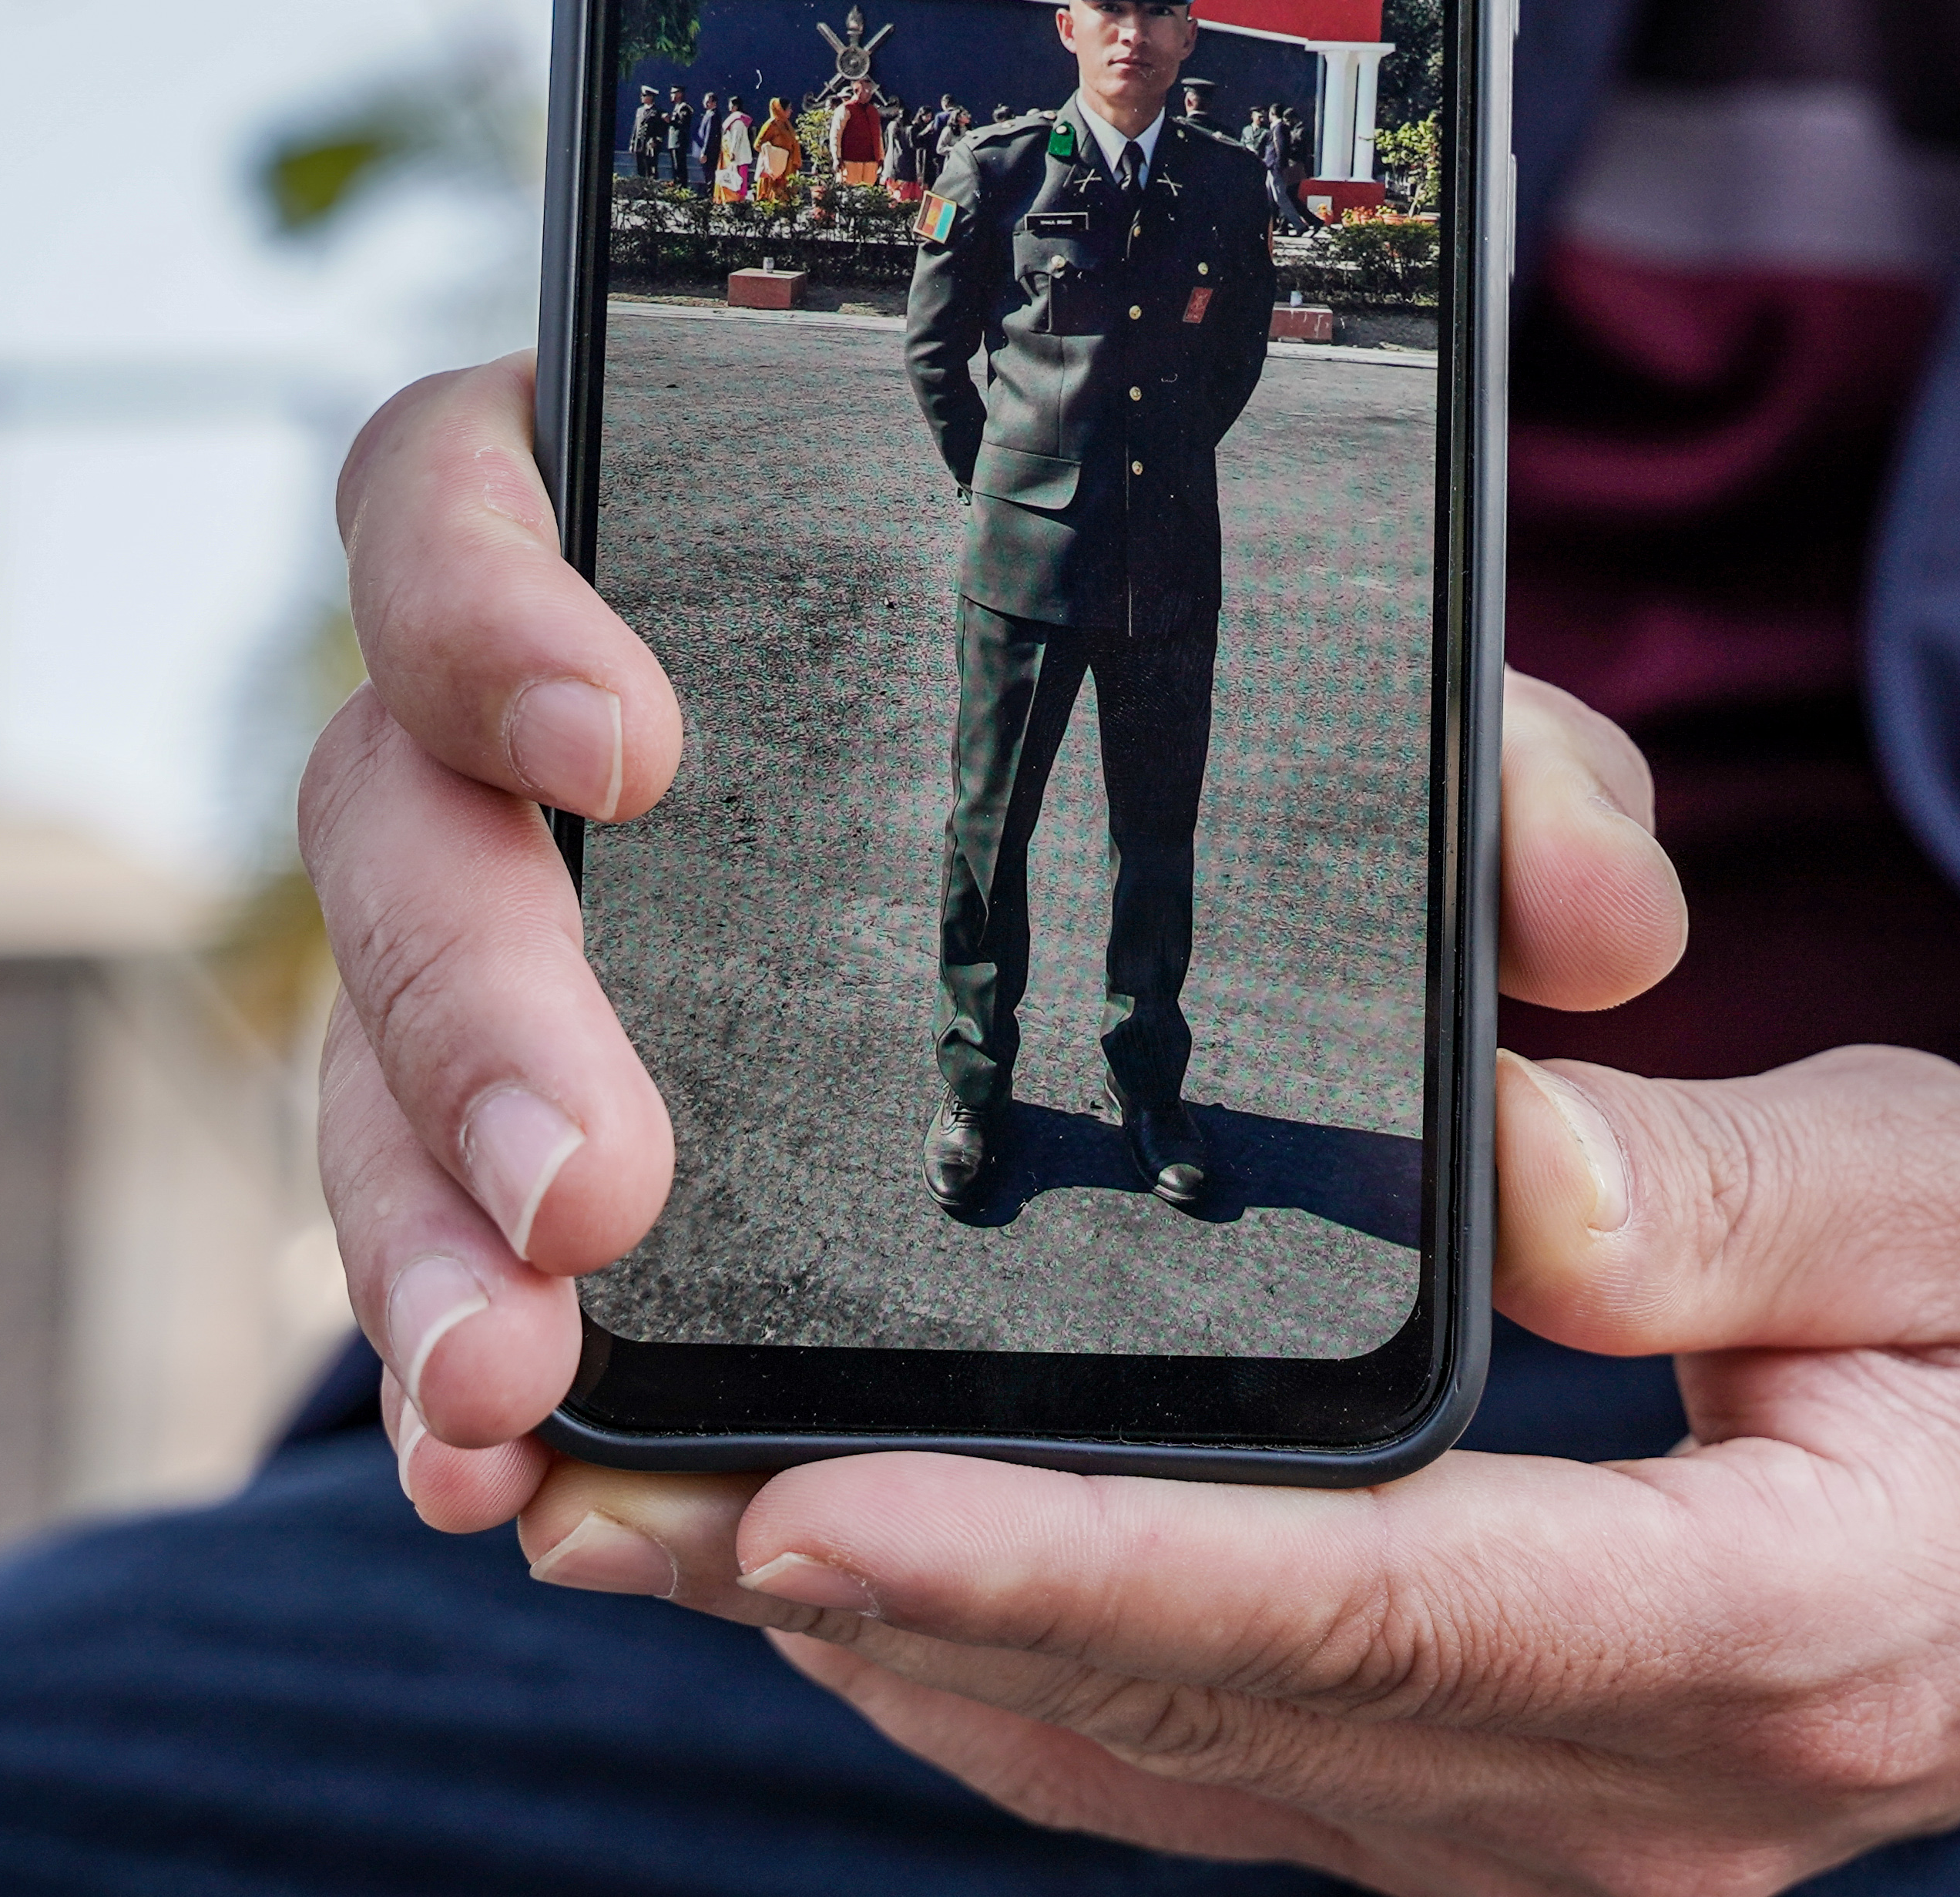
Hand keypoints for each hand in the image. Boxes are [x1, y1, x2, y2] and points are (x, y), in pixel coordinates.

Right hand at [295, 354, 1693, 1519]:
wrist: (1170, 878)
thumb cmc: (1251, 737)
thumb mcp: (1389, 727)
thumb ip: (1506, 774)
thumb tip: (1593, 924)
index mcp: (659, 538)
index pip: (463, 489)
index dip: (491, 600)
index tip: (637, 751)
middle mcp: (517, 729)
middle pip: (385, 808)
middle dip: (467, 1005)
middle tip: (598, 1189)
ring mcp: (490, 932)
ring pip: (366, 1046)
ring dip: (420, 1225)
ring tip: (525, 1390)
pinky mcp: (498, 1120)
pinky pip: (418, 1214)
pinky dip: (448, 1341)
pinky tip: (506, 1470)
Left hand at [520, 1052, 1959, 1893]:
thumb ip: (1731, 1196)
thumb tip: (1514, 1180)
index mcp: (1769, 1629)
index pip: (1369, 1609)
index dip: (1078, 1571)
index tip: (819, 1511)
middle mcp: (1633, 1797)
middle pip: (1199, 1714)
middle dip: (876, 1613)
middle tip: (587, 1488)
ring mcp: (1559, 1842)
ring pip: (1164, 1769)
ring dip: (892, 1654)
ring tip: (632, 1522)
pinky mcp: (1504, 1817)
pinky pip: (1209, 1774)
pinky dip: (1010, 1680)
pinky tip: (838, 1587)